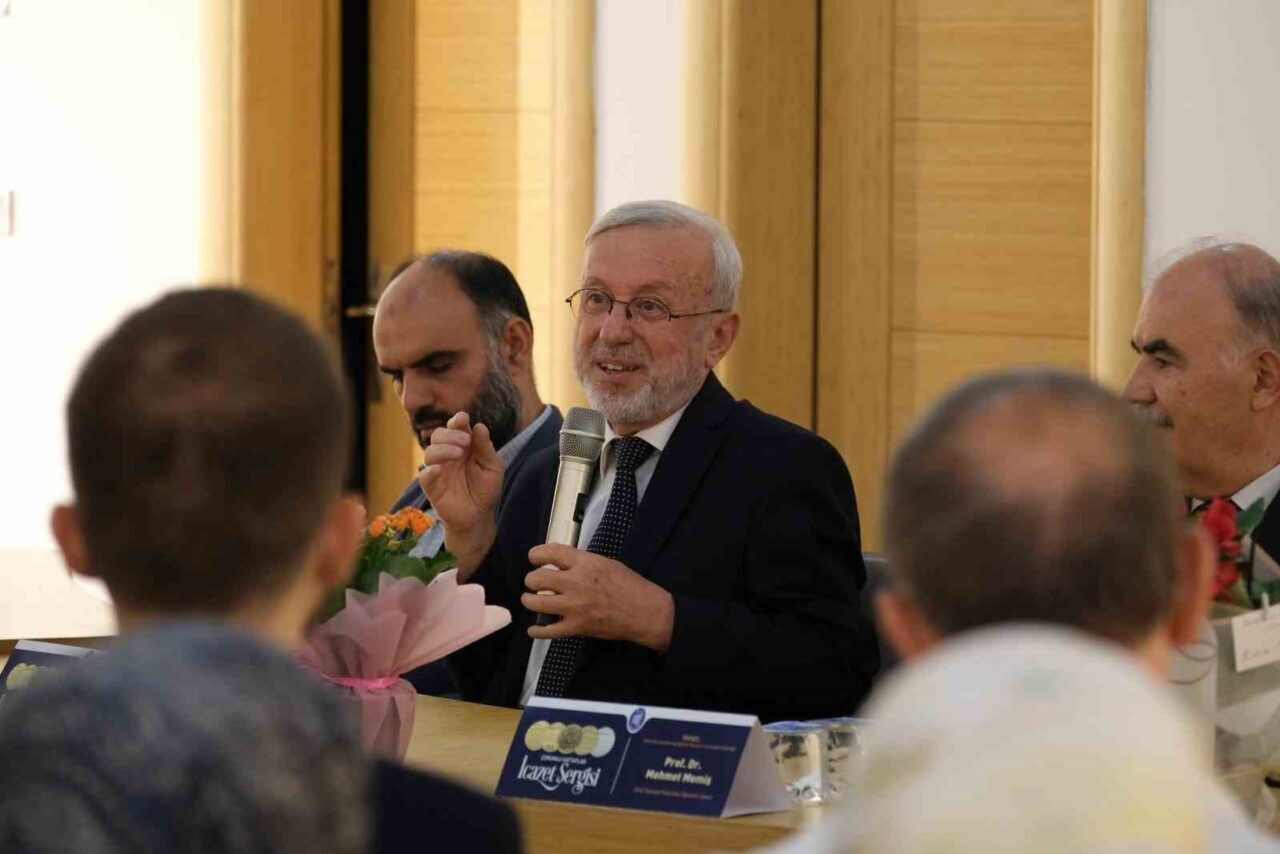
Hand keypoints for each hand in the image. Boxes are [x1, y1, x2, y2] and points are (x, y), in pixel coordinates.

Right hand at [419, 411, 502, 571]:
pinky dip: (429, 470)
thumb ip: (485, 448)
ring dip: (442, 449)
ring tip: (458, 454)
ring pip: (429, 452)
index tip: (462, 419)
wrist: (478, 516)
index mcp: (463, 446)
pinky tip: (439, 469)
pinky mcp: (431, 487)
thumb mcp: (493, 467)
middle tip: (465, 442)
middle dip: (450, 434)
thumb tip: (479, 426)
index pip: (455, 428)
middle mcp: (448, 455)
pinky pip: (424, 475)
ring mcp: (438, 470)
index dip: (457, 421)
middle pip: (438, 435)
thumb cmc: (486, 489)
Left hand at [521, 544, 674, 652]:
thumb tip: (563, 563)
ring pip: (536, 603)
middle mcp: (575, 583)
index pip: (549, 553)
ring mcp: (574, 607)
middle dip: (531, 580)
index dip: (536, 554)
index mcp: (585, 563)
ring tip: (531, 600)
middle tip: (534, 583)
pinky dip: (537, 632)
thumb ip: (584, 562)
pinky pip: (548, 631)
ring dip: (529, 601)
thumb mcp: (607, 563)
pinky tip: (534, 629)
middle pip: (536, 579)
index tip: (534, 558)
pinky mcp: (576, 627)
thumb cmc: (630, 585)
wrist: (645, 612)